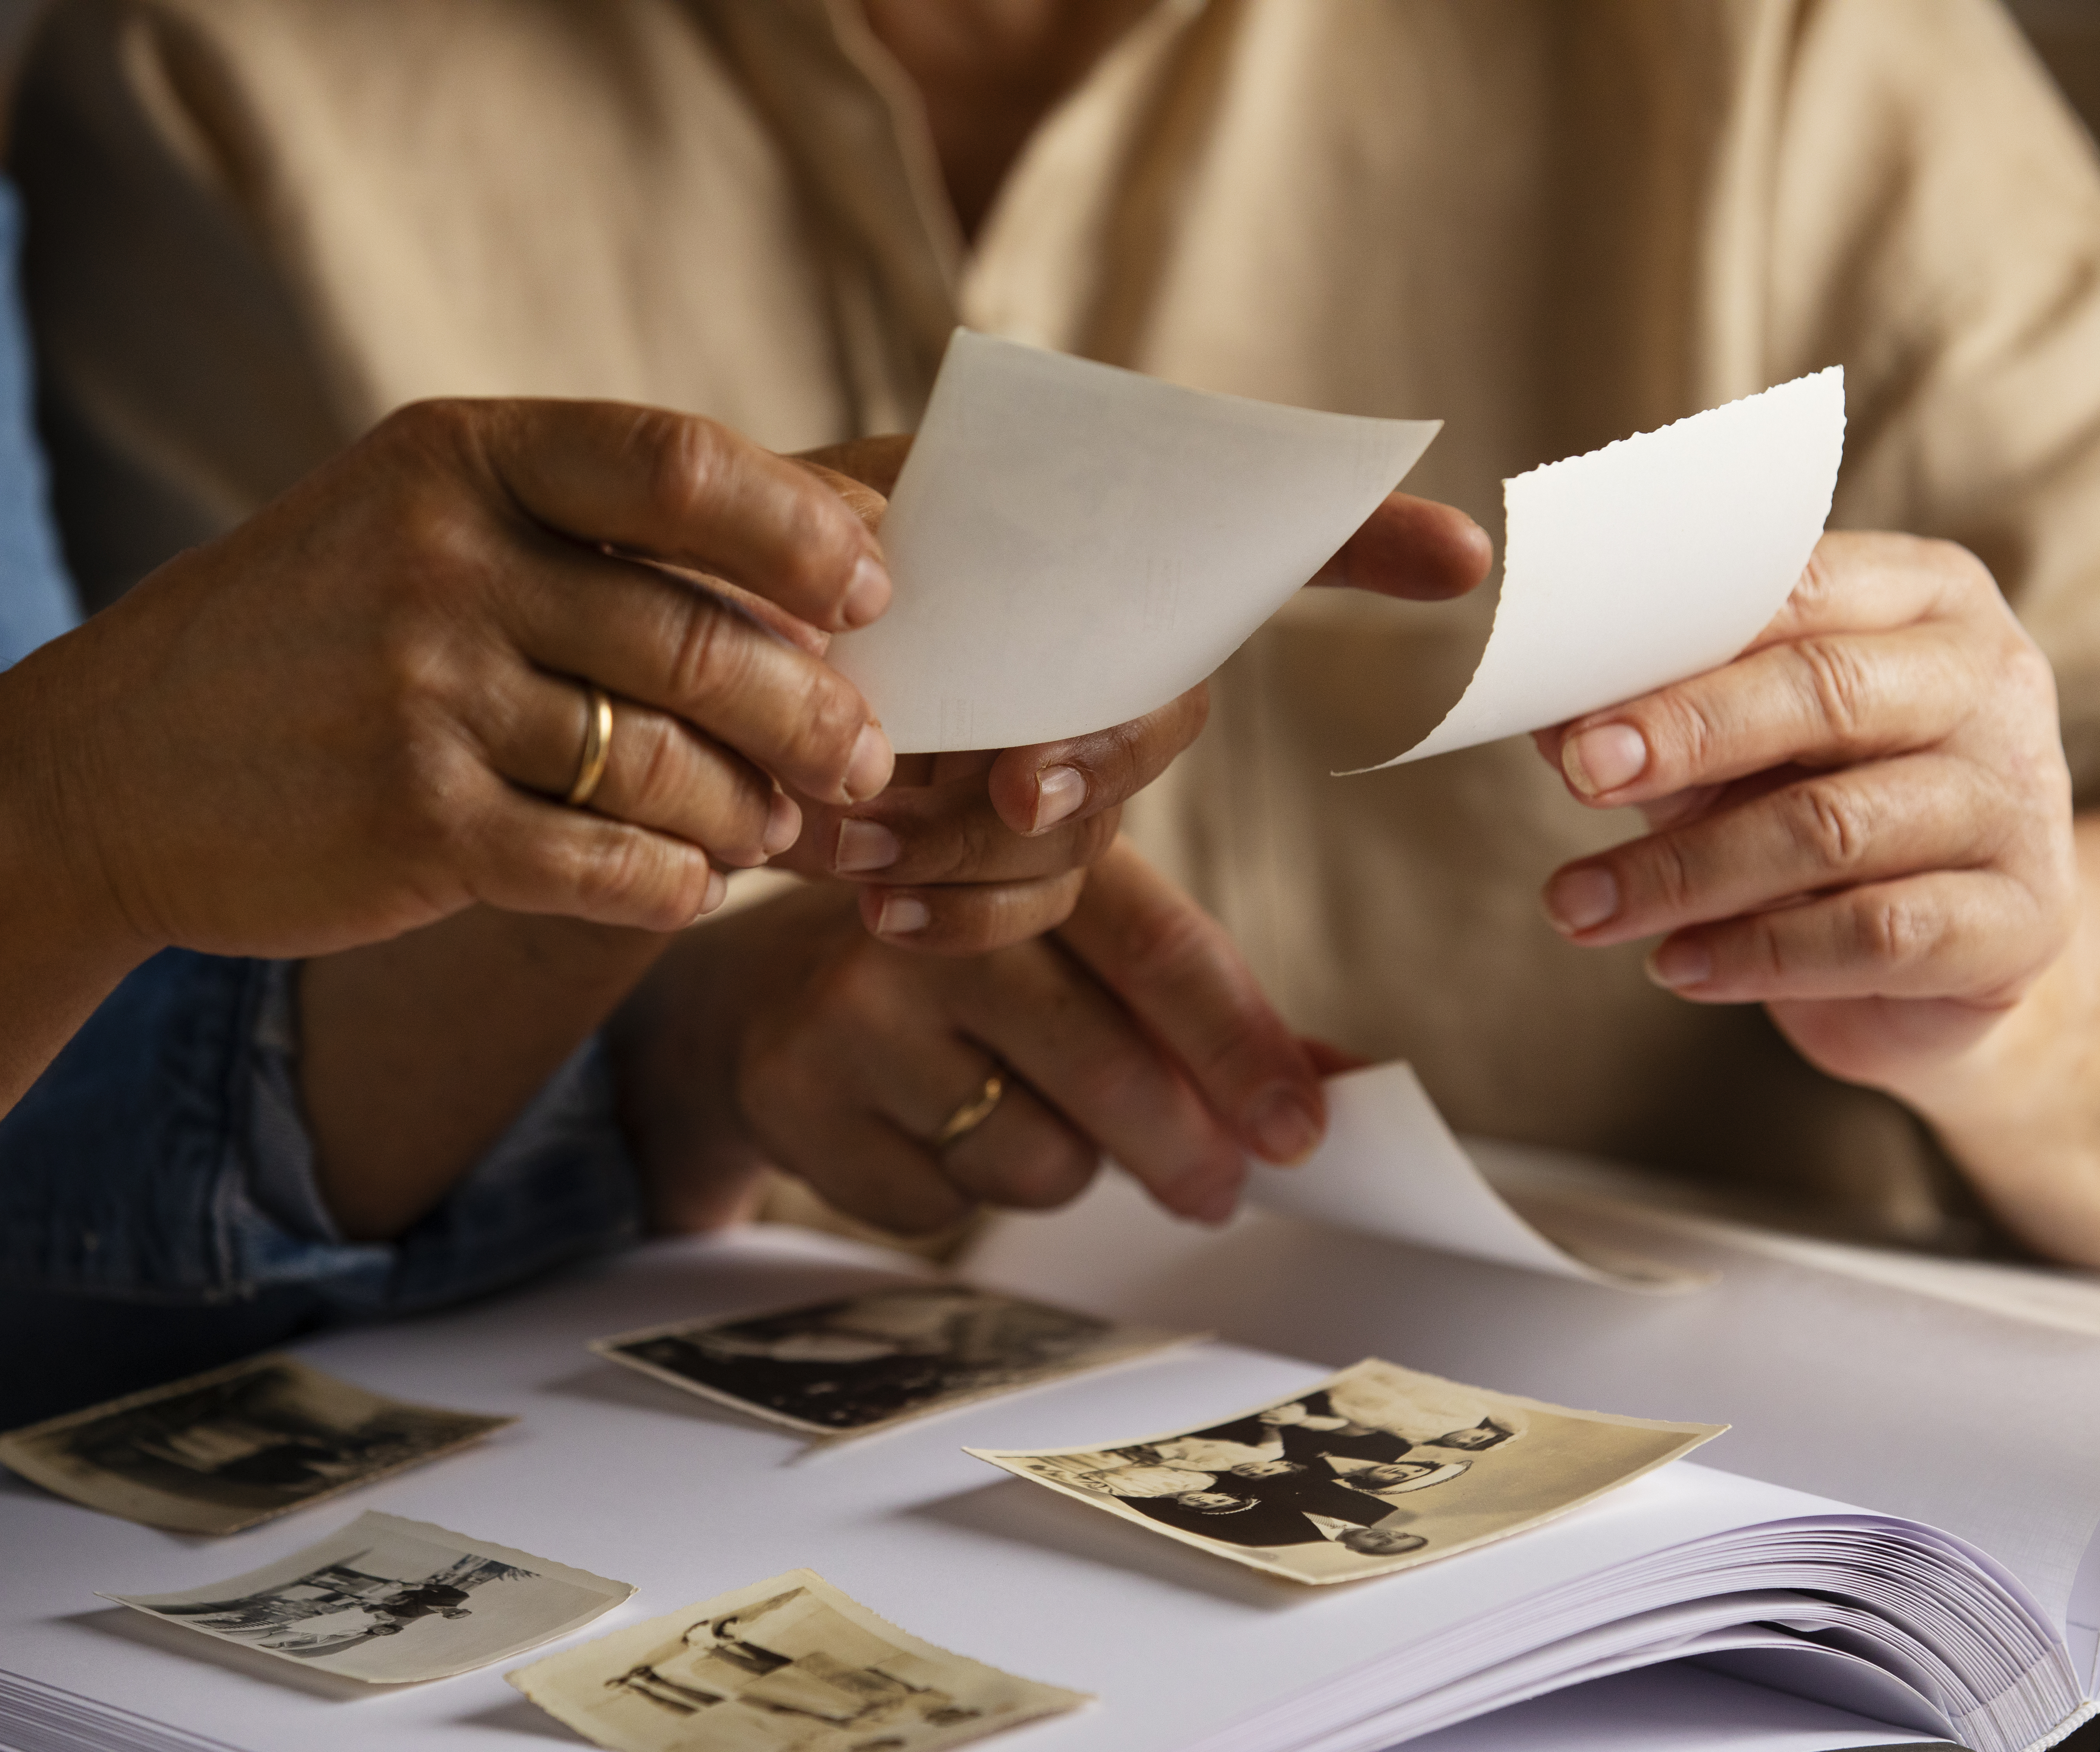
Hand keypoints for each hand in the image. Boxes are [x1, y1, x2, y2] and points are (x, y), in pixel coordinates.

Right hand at [39, 399, 897, 957]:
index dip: (805, 530)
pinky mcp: (415, 826)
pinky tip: (692, 882)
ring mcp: (423, 694)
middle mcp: (443, 561)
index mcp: (460, 459)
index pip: (681, 465)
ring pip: (671, 764)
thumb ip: (595, 535)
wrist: (106, 773)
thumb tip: (829, 563)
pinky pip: (612, 863)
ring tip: (777, 828)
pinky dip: (678, 882)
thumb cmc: (313, 643)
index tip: (878, 590)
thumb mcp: (422, 528)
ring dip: (754, 811)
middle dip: (818, 712)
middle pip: (703, 637)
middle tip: (870, 757)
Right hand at [611, 837, 1327, 1235]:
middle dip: (1185, 1147)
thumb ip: (1200, 1009)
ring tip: (1014, 1112)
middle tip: (1216, 1189)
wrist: (753, 1001)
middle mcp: (930, 913)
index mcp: (1020, 849)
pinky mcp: (799, 1096)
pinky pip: (943, 1205)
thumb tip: (1346, 1081)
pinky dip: (959, 1194)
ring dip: (1060, 1165)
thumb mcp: (1071, 950)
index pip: (1157, 946)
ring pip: (1032, 1153)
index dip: (1239, 1043)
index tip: (1302, 1128)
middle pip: (1105, 1062)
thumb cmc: (955, 977)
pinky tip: (924, 1132)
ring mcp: (853, 1003)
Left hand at [776, 436, 1493, 953]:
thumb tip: (884, 545)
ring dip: (983, 844)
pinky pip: (1028, 909)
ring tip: (859, 828)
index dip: (1364, 535)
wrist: (684, 698)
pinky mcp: (1007, 858)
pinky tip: (879, 907)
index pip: (1245, 528)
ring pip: (1088, 830)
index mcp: (1069, 547)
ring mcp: (1061, 766)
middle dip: (1103, 753)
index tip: (1462, 555)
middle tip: (1020, 785)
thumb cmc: (748, 582)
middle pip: (1165, 711)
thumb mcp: (777, 519)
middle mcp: (1097, 655)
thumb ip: (839, 516)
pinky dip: (957, 916)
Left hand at [1535, 531, 2074, 1094]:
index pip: (1796, 592)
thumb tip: (1545, 715)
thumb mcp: (1744, 750)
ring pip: (1832, 825)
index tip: (1574, 706)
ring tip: (1583, 909)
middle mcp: (1991, 680)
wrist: (1951, 961)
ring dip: (1685, 872)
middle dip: (1684, 738)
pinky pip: (1875, 933)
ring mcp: (2019, 800)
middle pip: (1824, 694)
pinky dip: (1757, 955)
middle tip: (1579, 779)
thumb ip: (1664, 718)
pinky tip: (1673, 967)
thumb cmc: (1830, 811)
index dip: (1675, 647)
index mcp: (1925, 598)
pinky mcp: (2023, 919)